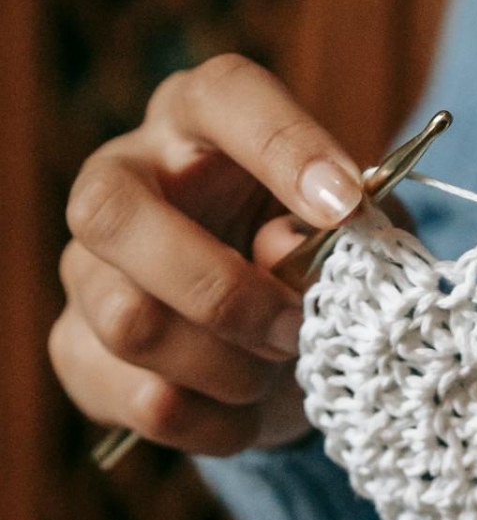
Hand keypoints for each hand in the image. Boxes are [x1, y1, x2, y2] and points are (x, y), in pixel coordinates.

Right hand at [50, 54, 363, 454]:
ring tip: (281, 368)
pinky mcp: (80, 351)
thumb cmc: (317, 260)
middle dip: (220, 288)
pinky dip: (220, 422)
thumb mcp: (353, 239)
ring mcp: (88, 269)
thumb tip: (286, 250)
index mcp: (201, 122)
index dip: (284, 145)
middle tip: (294, 327)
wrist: (279, 347)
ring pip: (131, 323)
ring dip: (231, 367)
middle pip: (110, 212)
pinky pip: (147, 401)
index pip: (224, 97)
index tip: (346, 205)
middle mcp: (124, 178)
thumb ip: (342, 233)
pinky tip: (250, 410)